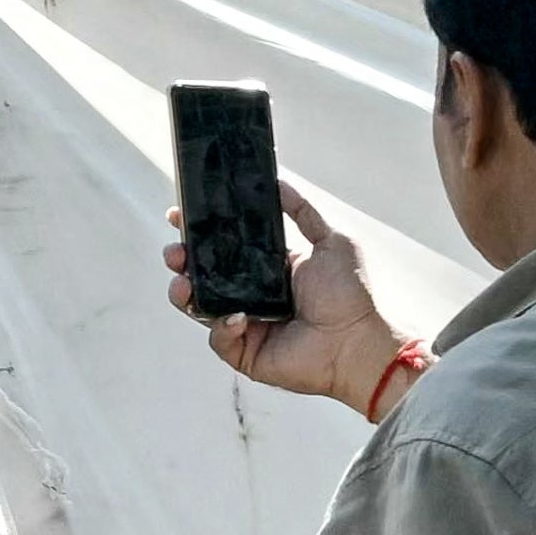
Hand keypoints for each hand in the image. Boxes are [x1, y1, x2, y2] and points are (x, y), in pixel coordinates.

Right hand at [190, 184, 412, 415]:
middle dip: (181, 260)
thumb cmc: (352, 296)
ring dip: (184, 292)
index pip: (222, 247)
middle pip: (201, 275)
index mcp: (266, 268)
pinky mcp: (245, 352)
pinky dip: (221, 326)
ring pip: (199, 307)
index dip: (198, 232)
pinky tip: (237, 316)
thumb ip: (304, 211)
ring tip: (184, 283)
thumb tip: (279, 182)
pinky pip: (219, 338)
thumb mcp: (332, 241)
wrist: (359, 340)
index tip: (179, 215)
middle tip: (176, 251)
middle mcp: (251, 295)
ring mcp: (246, 324)